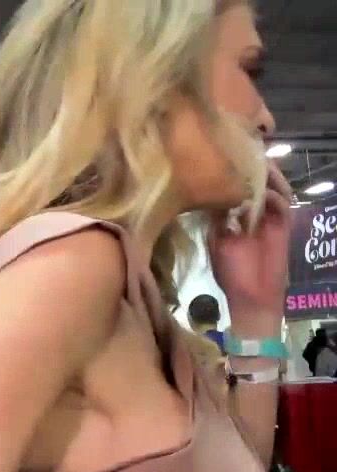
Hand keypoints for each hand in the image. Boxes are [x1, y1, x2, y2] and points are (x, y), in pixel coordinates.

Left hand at [209, 161, 292, 329]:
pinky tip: (265, 193)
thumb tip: (208, 194)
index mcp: (234, 213)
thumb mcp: (216, 240)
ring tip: (259, 168)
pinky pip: (282, 205)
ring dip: (267, 177)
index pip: (235, 185)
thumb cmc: (230, 272)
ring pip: (273, 188)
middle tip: (246, 156)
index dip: (232, 171)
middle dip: (253, 167)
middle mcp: (253, 211)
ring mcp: (269, 216)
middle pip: (257, 181)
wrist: (251, 295)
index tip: (222, 156)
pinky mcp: (282, 225)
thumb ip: (215, 218)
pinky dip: (274, 196)